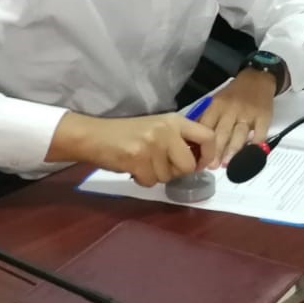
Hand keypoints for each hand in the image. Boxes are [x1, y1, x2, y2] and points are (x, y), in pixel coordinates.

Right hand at [58, 112, 213, 185]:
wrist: (95, 135)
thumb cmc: (127, 133)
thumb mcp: (158, 128)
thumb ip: (178, 140)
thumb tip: (199, 160)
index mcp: (175, 120)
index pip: (207, 136)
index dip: (208, 155)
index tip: (200, 165)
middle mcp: (166, 130)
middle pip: (189, 165)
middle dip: (177, 172)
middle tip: (162, 166)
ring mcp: (152, 144)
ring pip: (168, 176)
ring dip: (156, 176)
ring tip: (143, 162)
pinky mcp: (138, 159)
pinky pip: (151, 182)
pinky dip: (143, 180)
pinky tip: (133, 168)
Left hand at [196, 70, 274, 168]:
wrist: (258, 78)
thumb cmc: (234, 93)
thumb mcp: (216, 100)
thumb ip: (207, 118)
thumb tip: (194, 139)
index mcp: (217, 106)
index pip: (208, 126)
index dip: (203, 142)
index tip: (200, 157)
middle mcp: (231, 109)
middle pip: (222, 132)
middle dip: (217, 150)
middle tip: (212, 166)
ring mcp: (249, 113)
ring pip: (239, 134)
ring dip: (233, 150)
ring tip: (227, 164)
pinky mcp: (264, 116)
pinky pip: (260, 133)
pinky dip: (255, 145)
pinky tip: (251, 155)